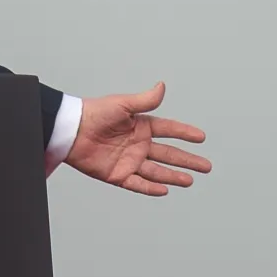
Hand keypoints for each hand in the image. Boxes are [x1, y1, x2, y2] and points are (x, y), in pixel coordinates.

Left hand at [65, 84, 210, 196]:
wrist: (70, 131)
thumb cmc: (93, 113)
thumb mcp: (122, 105)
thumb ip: (145, 100)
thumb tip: (162, 86)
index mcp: (141, 126)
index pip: (169, 130)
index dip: (185, 133)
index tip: (201, 137)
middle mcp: (138, 144)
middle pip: (168, 154)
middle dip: (187, 160)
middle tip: (205, 166)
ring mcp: (129, 160)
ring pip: (157, 171)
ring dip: (173, 175)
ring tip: (190, 180)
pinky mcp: (117, 175)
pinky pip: (137, 184)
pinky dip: (150, 188)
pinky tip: (165, 190)